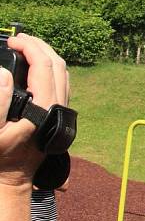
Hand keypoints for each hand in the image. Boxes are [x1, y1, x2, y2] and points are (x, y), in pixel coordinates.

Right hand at [0, 34, 68, 185]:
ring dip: (46, 55)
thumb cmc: (1, 158)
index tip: (12, 41)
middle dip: (39, 45)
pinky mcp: (58, 114)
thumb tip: (4, 73)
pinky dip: (50, 68)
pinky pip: (61, 82)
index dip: (28, 47)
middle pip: (57, 64)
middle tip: (18, 39)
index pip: (44, 65)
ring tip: (25, 47)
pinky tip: (34, 66)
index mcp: (45, 107)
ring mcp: (61, 110)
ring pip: (63, 72)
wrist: (13, 181)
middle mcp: (58, 106)